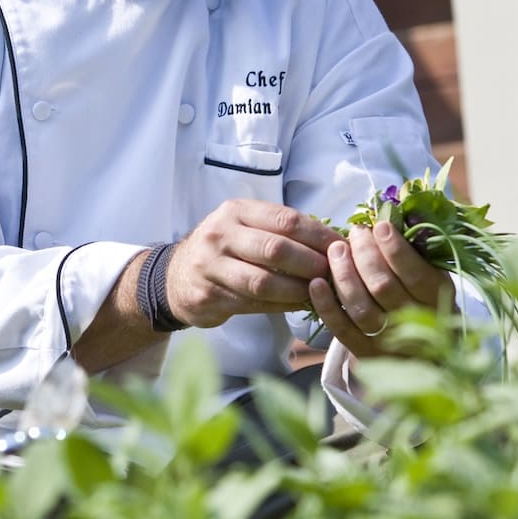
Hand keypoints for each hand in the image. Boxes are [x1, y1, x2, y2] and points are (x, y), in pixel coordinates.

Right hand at [164, 199, 342, 328]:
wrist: (176, 277)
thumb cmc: (224, 249)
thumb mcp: (243, 227)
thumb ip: (279, 230)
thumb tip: (332, 242)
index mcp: (236, 212)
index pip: (285, 220)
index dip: (318, 235)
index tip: (341, 248)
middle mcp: (220, 235)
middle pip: (276, 249)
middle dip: (311, 263)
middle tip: (334, 274)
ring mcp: (211, 266)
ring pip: (264, 281)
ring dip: (298, 290)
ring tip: (318, 293)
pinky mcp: (209, 296)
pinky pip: (253, 303)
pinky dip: (282, 306)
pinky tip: (300, 305)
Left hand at [308, 218, 452, 357]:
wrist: (428, 352)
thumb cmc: (427, 300)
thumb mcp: (434, 275)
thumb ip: (417, 251)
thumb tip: (392, 217)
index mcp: (437, 299)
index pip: (415, 273)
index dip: (395, 248)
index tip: (379, 226)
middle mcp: (413, 322)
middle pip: (382, 286)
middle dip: (364, 254)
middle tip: (356, 233)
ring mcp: (388, 340)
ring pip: (360, 306)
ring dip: (344, 274)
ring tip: (336, 250)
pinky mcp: (365, 353)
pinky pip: (341, 329)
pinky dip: (326, 305)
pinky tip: (316, 283)